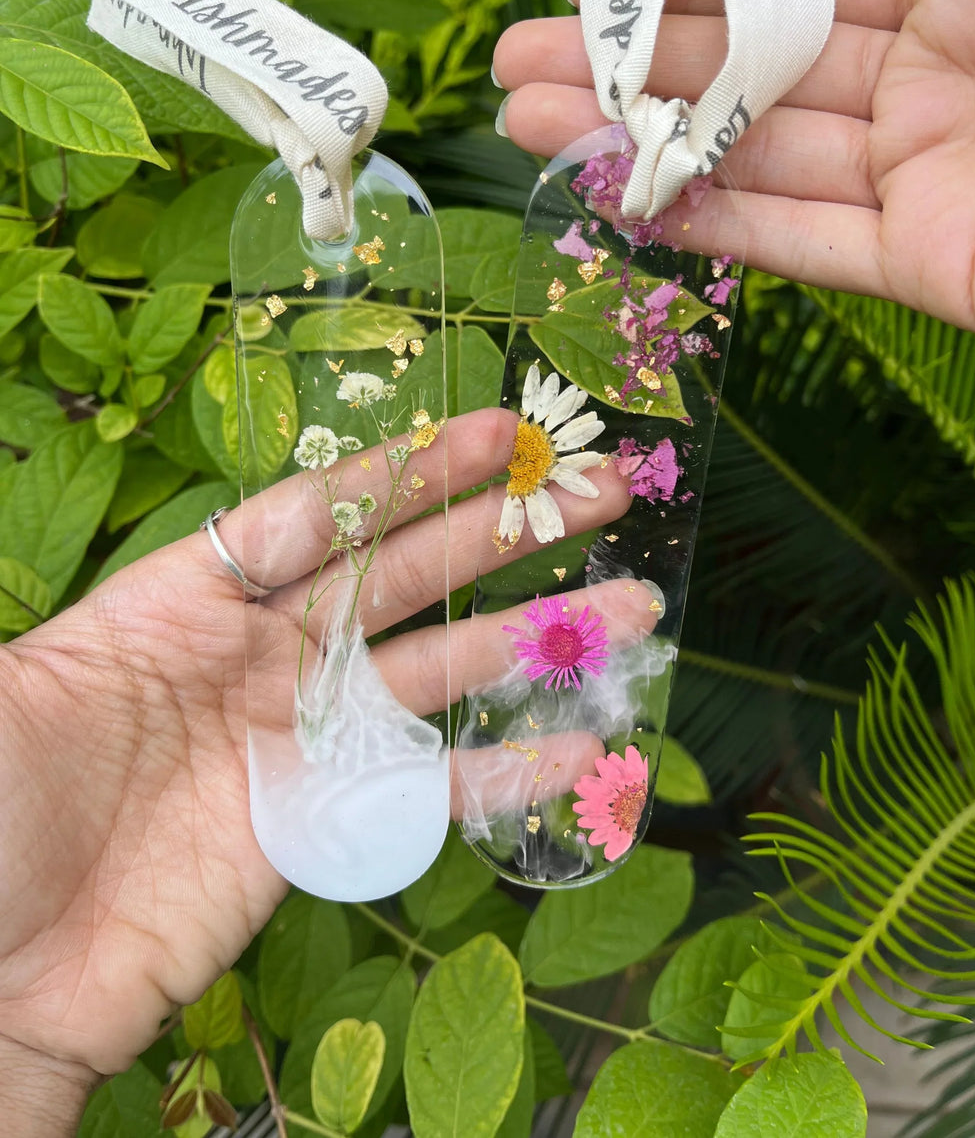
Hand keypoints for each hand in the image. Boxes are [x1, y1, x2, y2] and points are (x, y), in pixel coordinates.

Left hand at [0, 408, 632, 1111]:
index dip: (409, 472)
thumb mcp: (14, 689)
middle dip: (500, 530)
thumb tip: (202, 546)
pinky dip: (510, 772)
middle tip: (595, 489)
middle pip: (403, 576)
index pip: (321, 516)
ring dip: (533, 640)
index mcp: (187, 600)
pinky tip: (582, 747)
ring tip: (628, 608)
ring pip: (439, 673)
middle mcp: (260, 658)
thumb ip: (109, 617)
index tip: (494, 432)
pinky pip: (431, 791)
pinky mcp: (325, 827)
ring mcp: (301, 742)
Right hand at [494, 0, 974, 335]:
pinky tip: (621, 204)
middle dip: (625, 70)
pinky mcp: (922, 265)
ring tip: (525, 127)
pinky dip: (711, 229)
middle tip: (514, 64)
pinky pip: (799, 244)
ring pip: (753, 162)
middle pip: (747, 76)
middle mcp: (921, 83)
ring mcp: (917, 179)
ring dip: (638, 148)